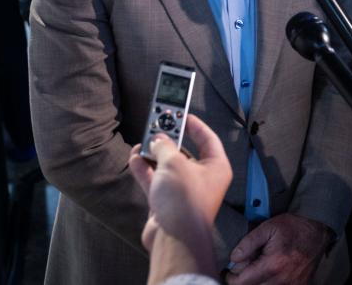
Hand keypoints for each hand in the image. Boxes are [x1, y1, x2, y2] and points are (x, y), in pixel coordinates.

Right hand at [128, 114, 232, 250]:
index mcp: (216, 166)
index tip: (182, 113)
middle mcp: (203, 178)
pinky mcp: (167, 202)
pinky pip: (156, 180)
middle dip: (169, 140)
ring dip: (154, 154)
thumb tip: (158, 139)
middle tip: (157, 126)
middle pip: (185, 152)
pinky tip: (135, 158)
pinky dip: (145, 169)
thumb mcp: (174, 162)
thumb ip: (165, 146)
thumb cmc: (184, 200)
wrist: (174, 239)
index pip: (208, 138)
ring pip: (168, 166)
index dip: (194, 124)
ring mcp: (184, 191)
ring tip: (143, 141)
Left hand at [226, 214, 331, 284]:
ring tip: (261, 268)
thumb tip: (234, 258)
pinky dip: (270, 282)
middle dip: (245, 279)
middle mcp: (282, 280)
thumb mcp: (268, 227)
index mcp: (273, 265)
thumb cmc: (293, 228)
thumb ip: (248, 243)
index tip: (230, 271)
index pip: (242, 283)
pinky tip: (272, 272)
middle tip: (247, 266)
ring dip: (258, 281)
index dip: (232, 277)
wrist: (318, 231)